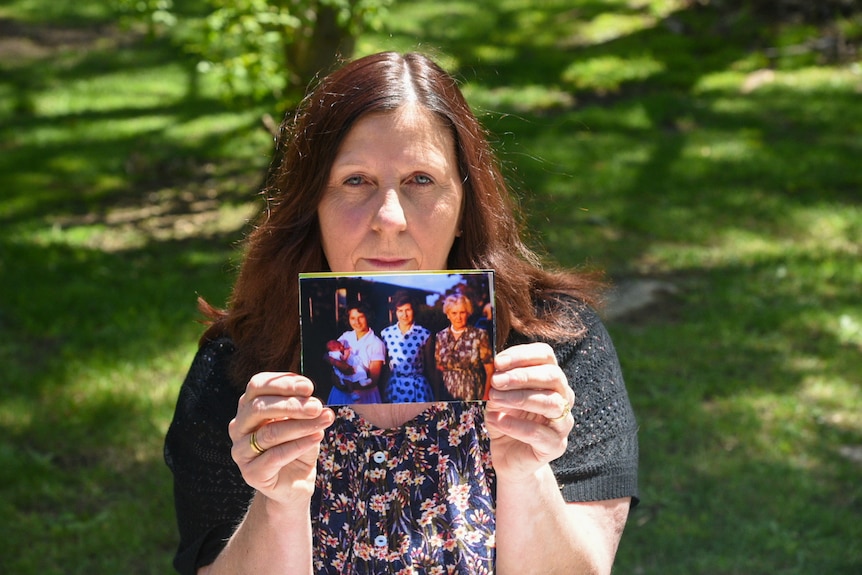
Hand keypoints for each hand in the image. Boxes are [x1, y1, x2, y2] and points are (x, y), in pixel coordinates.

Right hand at [228, 372, 334, 507]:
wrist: (294, 484)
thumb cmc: (297, 446)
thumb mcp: (303, 421)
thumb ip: (305, 409)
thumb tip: (316, 402)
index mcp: (248, 407)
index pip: (257, 386)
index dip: (282, 383)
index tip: (308, 387)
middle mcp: (239, 427)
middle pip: (259, 408)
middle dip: (291, 404)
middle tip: (316, 406)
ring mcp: (241, 451)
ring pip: (269, 433)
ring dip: (301, 425)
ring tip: (324, 420)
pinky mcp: (251, 473)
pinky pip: (275, 456)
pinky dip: (299, 444)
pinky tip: (317, 437)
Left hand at [484, 343, 574, 480]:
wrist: (508, 457)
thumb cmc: (505, 420)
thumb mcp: (497, 397)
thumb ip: (498, 383)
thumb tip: (491, 369)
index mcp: (550, 379)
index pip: (546, 356)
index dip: (523, 355)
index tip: (498, 362)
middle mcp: (562, 397)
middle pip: (553, 376)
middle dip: (522, 376)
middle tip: (496, 381)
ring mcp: (563, 422)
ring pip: (551, 403)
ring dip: (519, 398)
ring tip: (494, 399)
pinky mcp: (556, 446)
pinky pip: (539, 433)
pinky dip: (515, 425)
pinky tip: (496, 420)